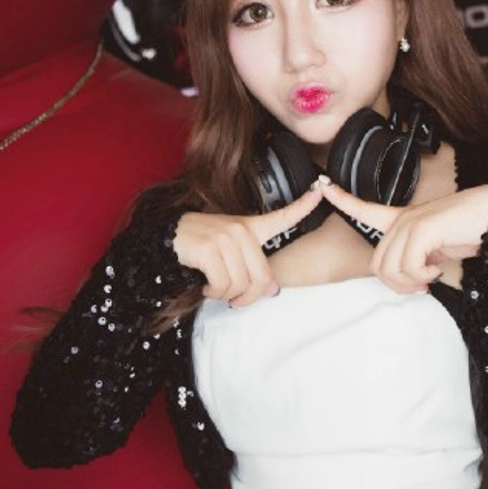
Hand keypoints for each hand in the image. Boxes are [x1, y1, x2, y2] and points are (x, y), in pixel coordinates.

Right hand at [173, 187, 322, 306]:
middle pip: (261, 277)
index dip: (304, 204)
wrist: (166, 239)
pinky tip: (205, 285)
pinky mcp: (210, 248)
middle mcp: (241, 229)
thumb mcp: (230, 255)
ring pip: (241, 284)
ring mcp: (226, 236)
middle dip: (248, 297)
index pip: (282, 215)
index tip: (321, 188)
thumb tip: (272, 291)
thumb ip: (252, 269)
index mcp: (250, 227)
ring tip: (214, 288)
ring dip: (226, 296)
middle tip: (234, 300)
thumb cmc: (201, 248)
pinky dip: (213, 292)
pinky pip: (223, 284)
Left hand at [320, 181, 487, 294]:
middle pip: (378, 264)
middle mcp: (404, 219)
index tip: (322, 185)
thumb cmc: (474, 231)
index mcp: (405, 220)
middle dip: (398, 284)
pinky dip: (422, 277)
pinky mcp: (424, 228)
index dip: (342, 199)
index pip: (366, 209)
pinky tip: (437, 271)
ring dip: (411, 283)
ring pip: (390, 268)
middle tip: (424, 285)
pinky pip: (408, 265)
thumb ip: (419, 260)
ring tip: (432, 277)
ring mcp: (412, 221)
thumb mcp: (440, 250)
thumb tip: (411, 282)